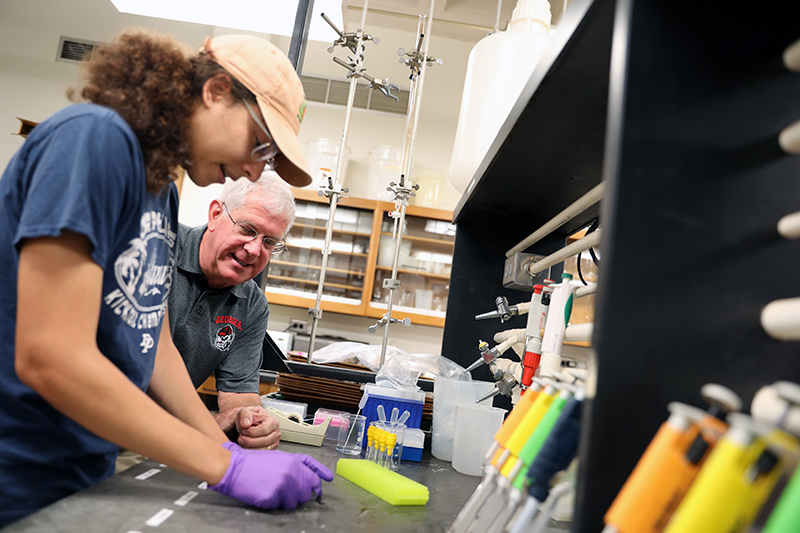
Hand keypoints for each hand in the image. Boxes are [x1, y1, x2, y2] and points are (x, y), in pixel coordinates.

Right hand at [210, 442, 333, 508]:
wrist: (234, 467)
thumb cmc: (255, 462)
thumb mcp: (280, 457)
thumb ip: (299, 465)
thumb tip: (318, 477)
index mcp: (294, 463)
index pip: (314, 478)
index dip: (316, 486)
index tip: (319, 491)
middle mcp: (290, 474)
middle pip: (305, 493)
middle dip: (298, 494)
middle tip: (285, 490)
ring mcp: (281, 486)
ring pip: (293, 503)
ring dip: (285, 500)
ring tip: (272, 489)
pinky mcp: (271, 498)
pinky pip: (278, 507)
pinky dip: (272, 503)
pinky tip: (264, 493)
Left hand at [215, 406, 280, 449]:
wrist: (245, 425)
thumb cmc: (247, 419)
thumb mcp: (244, 412)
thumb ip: (245, 415)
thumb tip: (246, 424)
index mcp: (272, 421)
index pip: (265, 430)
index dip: (252, 432)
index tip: (244, 430)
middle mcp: (275, 432)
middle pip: (265, 441)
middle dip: (250, 441)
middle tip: (241, 437)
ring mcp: (274, 442)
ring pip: (263, 449)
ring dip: (250, 447)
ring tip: (242, 441)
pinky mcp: (269, 449)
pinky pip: (261, 454)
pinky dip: (252, 451)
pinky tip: (246, 446)